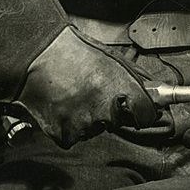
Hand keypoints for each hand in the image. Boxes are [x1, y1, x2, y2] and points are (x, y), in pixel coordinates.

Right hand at [17, 27, 158, 147]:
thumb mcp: (113, 60)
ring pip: (94, 129)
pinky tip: (64, 106)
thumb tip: (150, 93)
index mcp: (122, 90)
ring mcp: (85, 125)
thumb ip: (134, 80)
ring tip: (75, 95)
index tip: (139, 110)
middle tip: (94, 92)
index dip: (143, 112)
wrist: (39, 56)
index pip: (146, 115)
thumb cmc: (74, 53)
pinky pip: (74, 136)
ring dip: (88, 118)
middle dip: (110, 111)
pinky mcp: (64, 135)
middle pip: (118, 122)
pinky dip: (69, 126)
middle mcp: (106, 111)